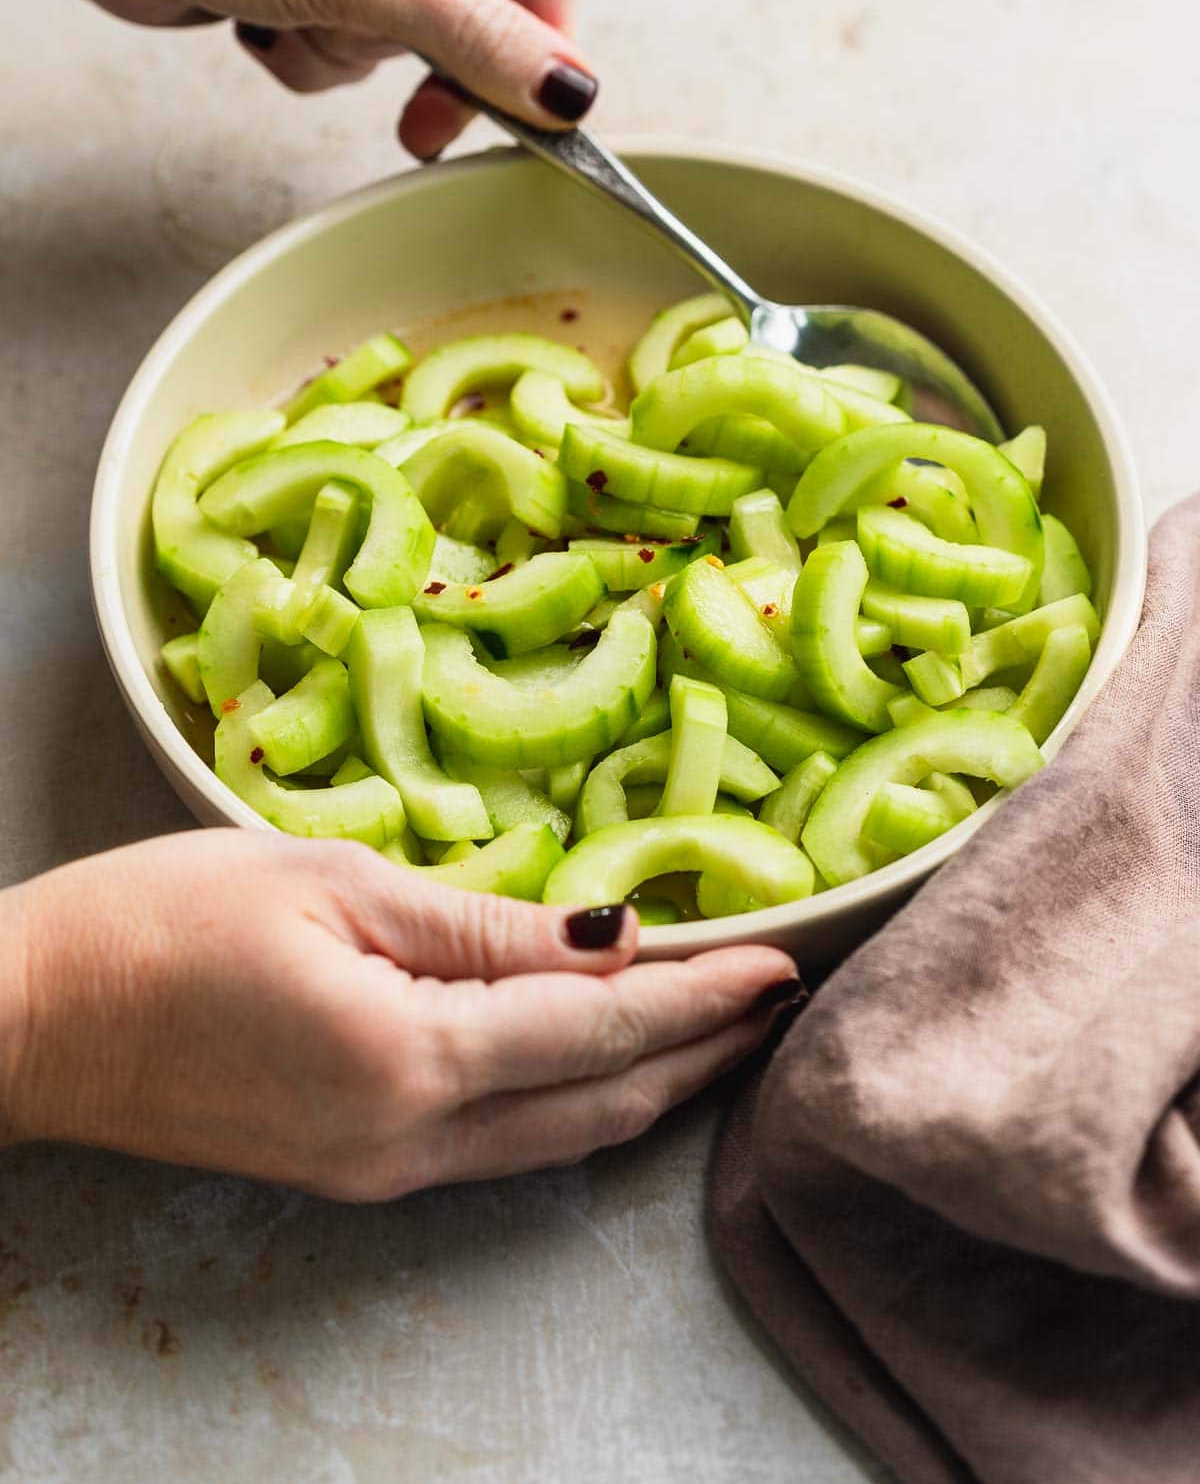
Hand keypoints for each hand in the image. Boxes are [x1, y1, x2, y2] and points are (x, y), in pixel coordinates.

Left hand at [0, 0, 590, 156]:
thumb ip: (480, 39)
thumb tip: (569, 92)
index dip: (547, 32)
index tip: (539, 106)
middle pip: (495, 5)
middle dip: (438, 59)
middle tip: (430, 118)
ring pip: (427, 41)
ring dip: (362, 54)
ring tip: (306, 20)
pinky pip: (370, 53)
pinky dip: (325, 57)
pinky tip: (274, 21)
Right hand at [0, 829, 800, 1198]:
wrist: (31, 1018)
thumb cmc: (160, 922)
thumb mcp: (332, 883)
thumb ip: (483, 926)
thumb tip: (613, 934)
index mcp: (406, 1058)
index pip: (597, 1032)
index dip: (700, 996)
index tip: (782, 960)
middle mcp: (407, 1140)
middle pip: (598, 1104)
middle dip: (698, 1052)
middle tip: (774, 993)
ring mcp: (380, 1169)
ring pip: (558, 1138)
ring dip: (647, 1082)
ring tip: (716, 1027)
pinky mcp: (354, 1169)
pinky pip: (500, 1143)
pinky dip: (572, 1099)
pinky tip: (601, 1059)